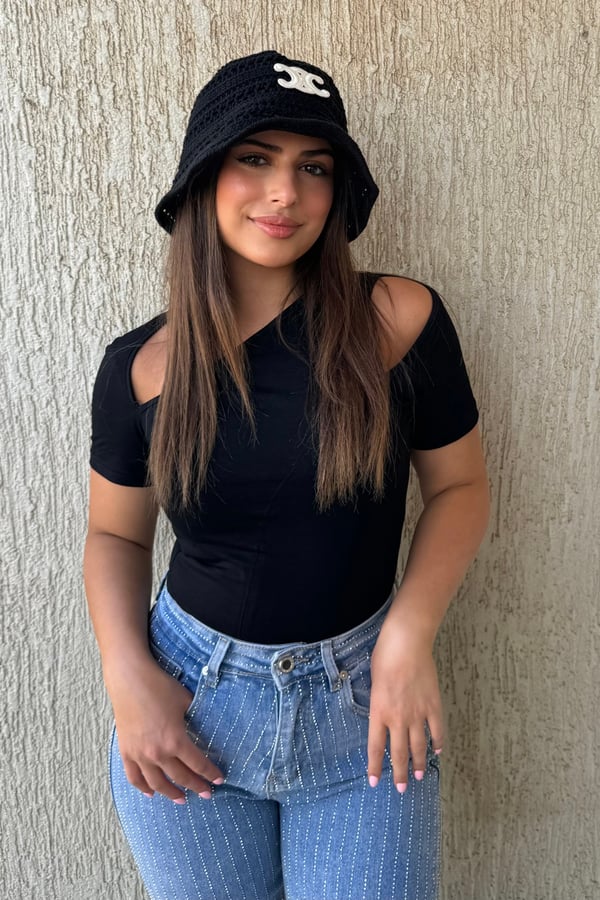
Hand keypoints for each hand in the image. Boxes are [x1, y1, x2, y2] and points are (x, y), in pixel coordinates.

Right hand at [107, 656, 223, 802]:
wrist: (130, 680)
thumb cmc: (159, 687)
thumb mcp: (185, 701)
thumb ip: (195, 717)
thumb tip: (205, 723)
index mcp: (175, 740)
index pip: (197, 764)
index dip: (210, 774)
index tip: (218, 780)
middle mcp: (157, 752)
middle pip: (180, 777)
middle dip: (195, 787)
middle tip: (206, 794)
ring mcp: (139, 754)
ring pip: (157, 783)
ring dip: (171, 793)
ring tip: (181, 800)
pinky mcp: (126, 751)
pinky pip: (134, 777)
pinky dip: (143, 788)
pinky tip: (151, 793)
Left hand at [367, 617, 442, 791]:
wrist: (407, 643)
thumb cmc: (385, 657)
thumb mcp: (374, 682)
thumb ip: (379, 702)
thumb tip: (384, 713)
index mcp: (379, 712)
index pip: (376, 747)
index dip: (376, 766)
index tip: (375, 782)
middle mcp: (398, 718)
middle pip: (398, 752)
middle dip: (399, 773)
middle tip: (401, 789)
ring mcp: (418, 713)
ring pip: (418, 746)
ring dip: (418, 763)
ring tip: (418, 777)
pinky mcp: (433, 705)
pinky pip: (436, 729)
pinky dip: (438, 742)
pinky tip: (437, 752)